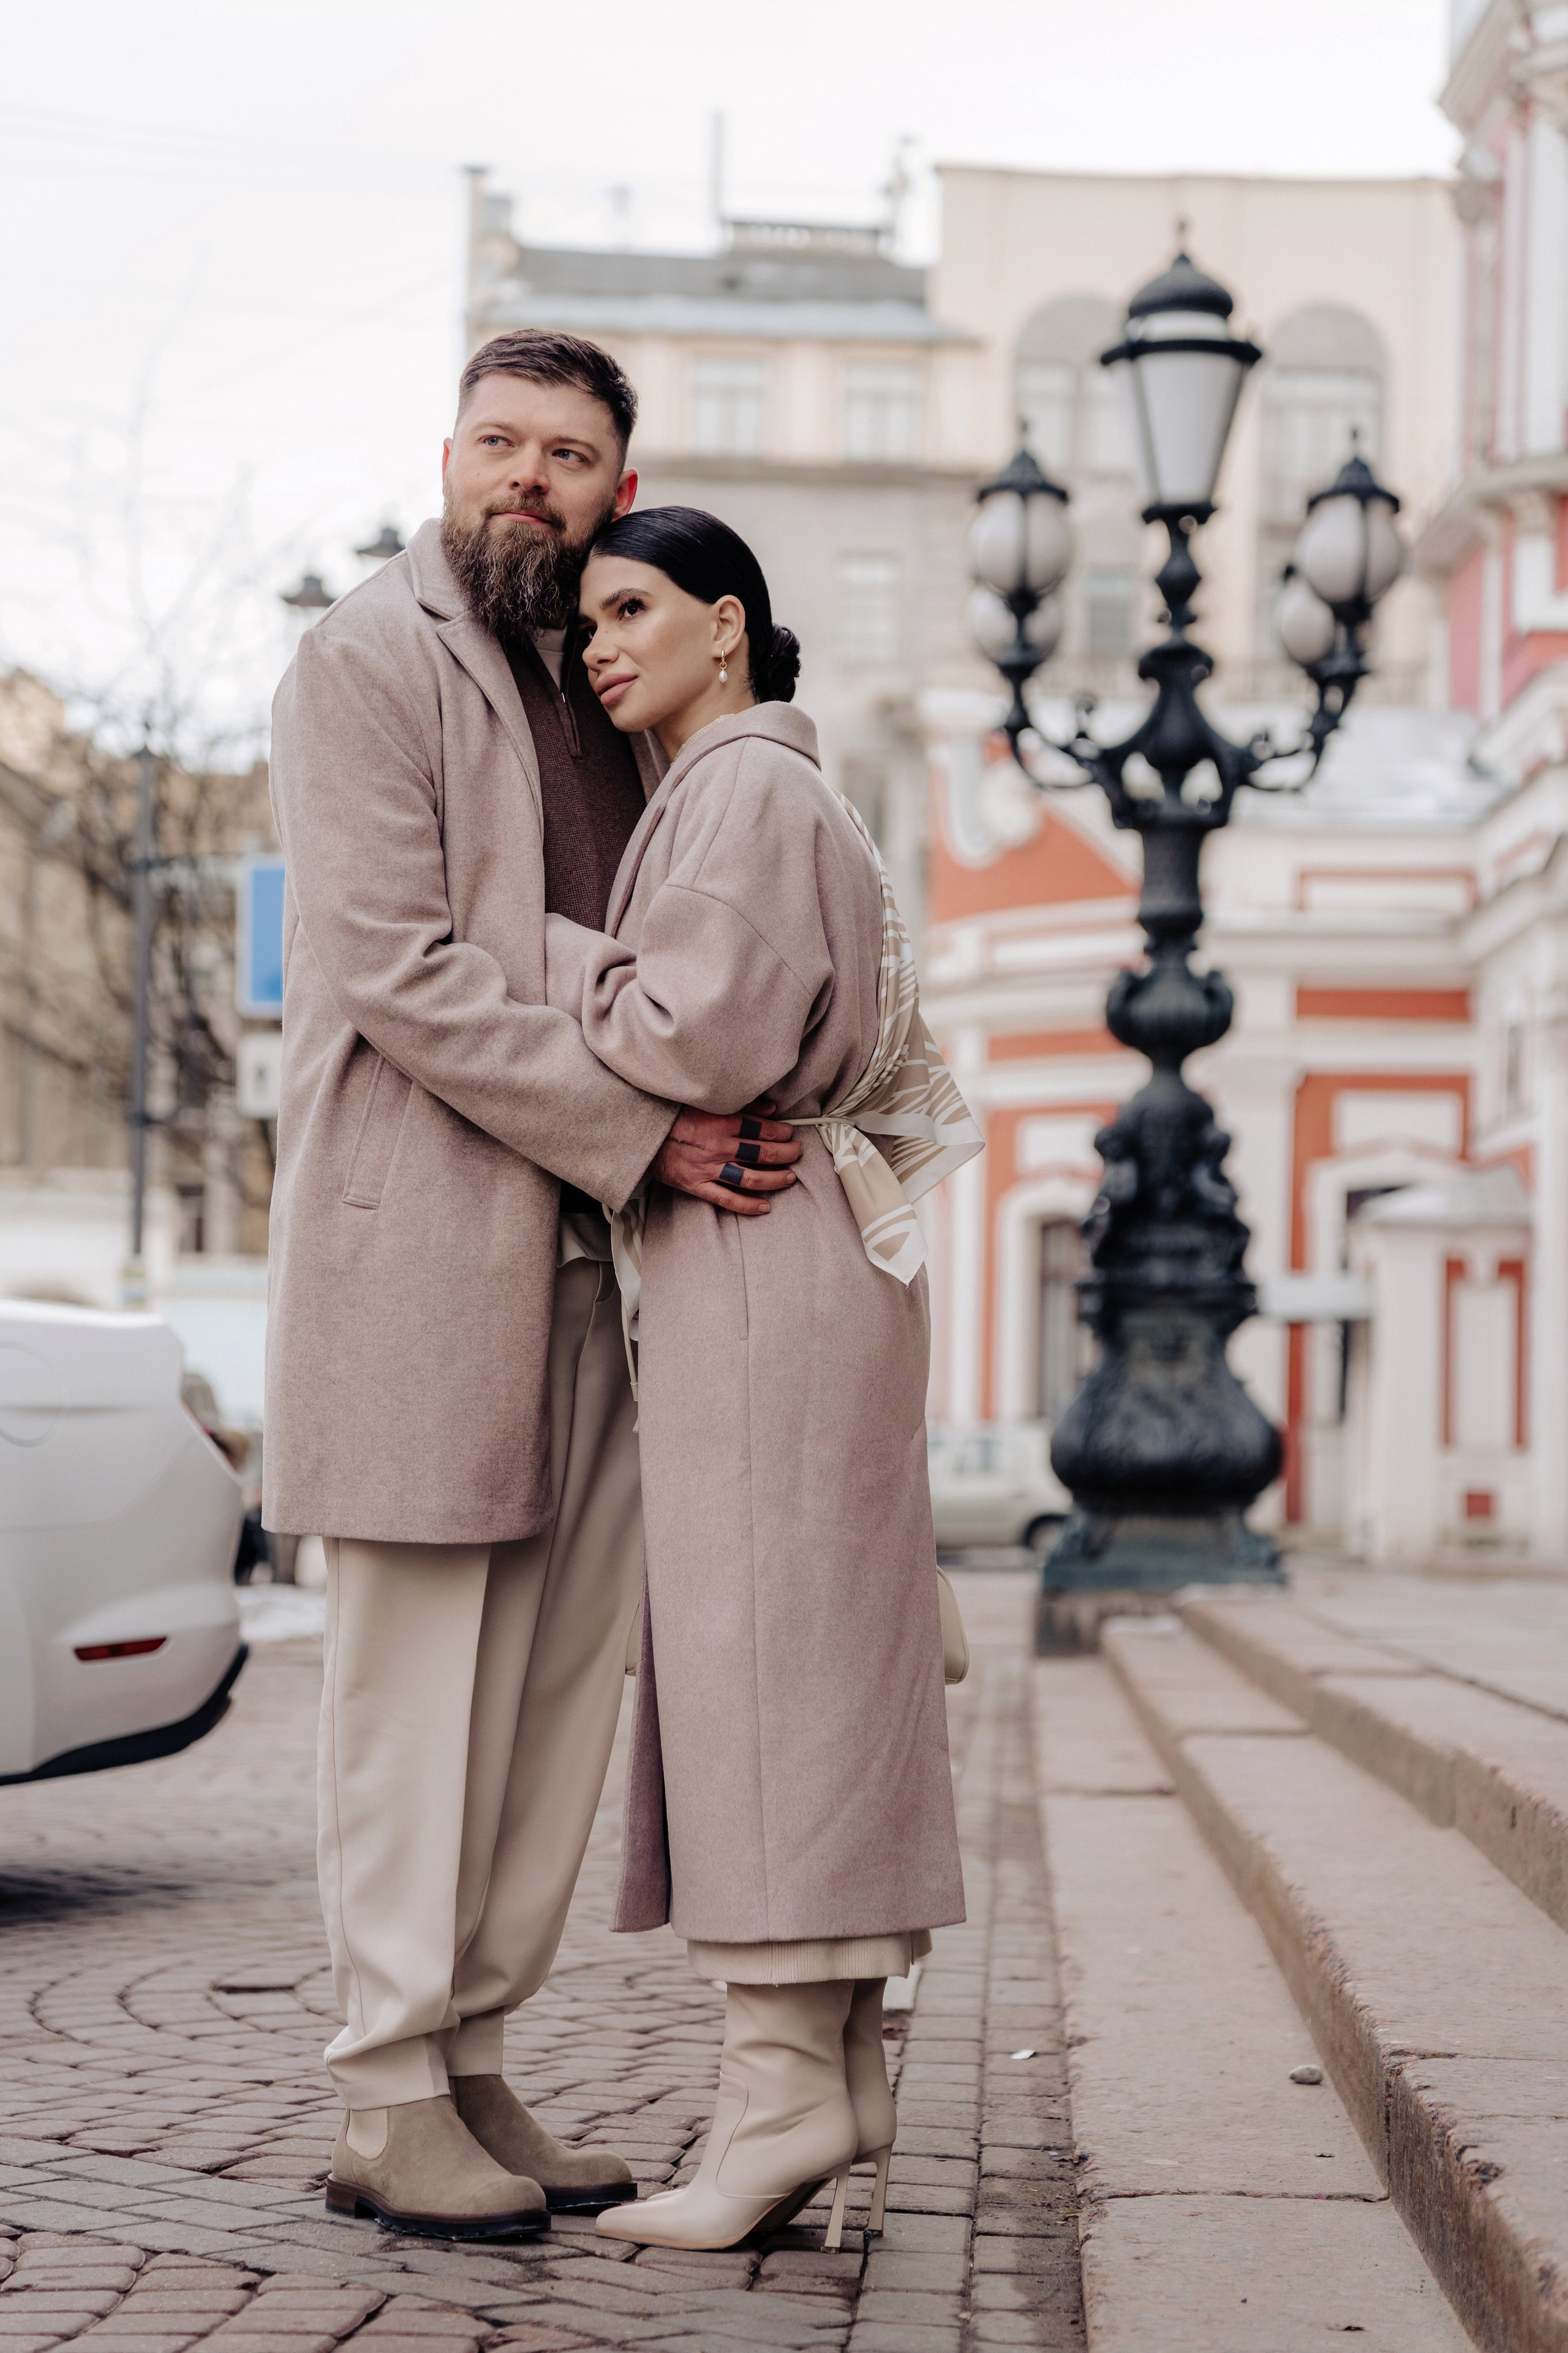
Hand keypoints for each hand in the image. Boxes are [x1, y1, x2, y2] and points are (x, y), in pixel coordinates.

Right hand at [652, 1099, 801, 1216]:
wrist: (642, 1135)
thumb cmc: (673, 1116)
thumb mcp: (706, 1103)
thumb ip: (740, 1105)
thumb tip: (770, 1108)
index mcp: (721, 1123)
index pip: (762, 1130)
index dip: (781, 1132)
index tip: (789, 1133)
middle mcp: (719, 1147)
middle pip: (763, 1154)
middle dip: (786, 1154)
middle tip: (797, 1153)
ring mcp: (709, 1169)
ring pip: (751, 1178)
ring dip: (775, 1179)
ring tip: (789, 1177)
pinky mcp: (697, 1186)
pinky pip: (727, 1199)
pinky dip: (748, 1205)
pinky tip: (765, 1206)